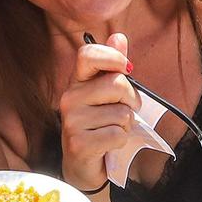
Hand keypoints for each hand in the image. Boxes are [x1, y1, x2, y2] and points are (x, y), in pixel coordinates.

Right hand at [59, 34, 135, 193]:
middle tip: (126, 112)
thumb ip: (114, 66)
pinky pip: (117, 134)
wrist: (84, 166)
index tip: (126, 69)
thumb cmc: (100, 126)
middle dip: (132, 100)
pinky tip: (108, 145)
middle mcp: (69, 98)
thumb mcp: (108, 95)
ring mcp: (71, 121)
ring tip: (112, 131)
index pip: (88, 53)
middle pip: (117, 84)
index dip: (112, 56)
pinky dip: (121, 141)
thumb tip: (119, 36)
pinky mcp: (78, 143)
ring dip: (126, 126)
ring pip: (121, 113)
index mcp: (77, 82)